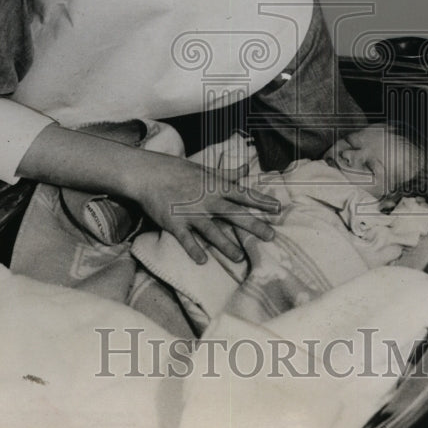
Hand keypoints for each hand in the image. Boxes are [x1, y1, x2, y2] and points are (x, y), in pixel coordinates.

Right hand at [131, 152, 280, 264]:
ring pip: (212, 231)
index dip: (262, 201)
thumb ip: (227, 174)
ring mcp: (191, 213)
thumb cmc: (178, 171)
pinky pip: (186, 239)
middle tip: (270, 236)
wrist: (149, 174)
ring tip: (239, 257)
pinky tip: (202, 261)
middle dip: (253, 225)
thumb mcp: (205, 171)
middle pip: (234, 214)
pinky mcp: (175, 223)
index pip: (243, 194)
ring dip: (226, 244)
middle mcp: (207, 200)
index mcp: (215, 186)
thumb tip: (247, 167)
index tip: (278, 208)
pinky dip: (193, 249)